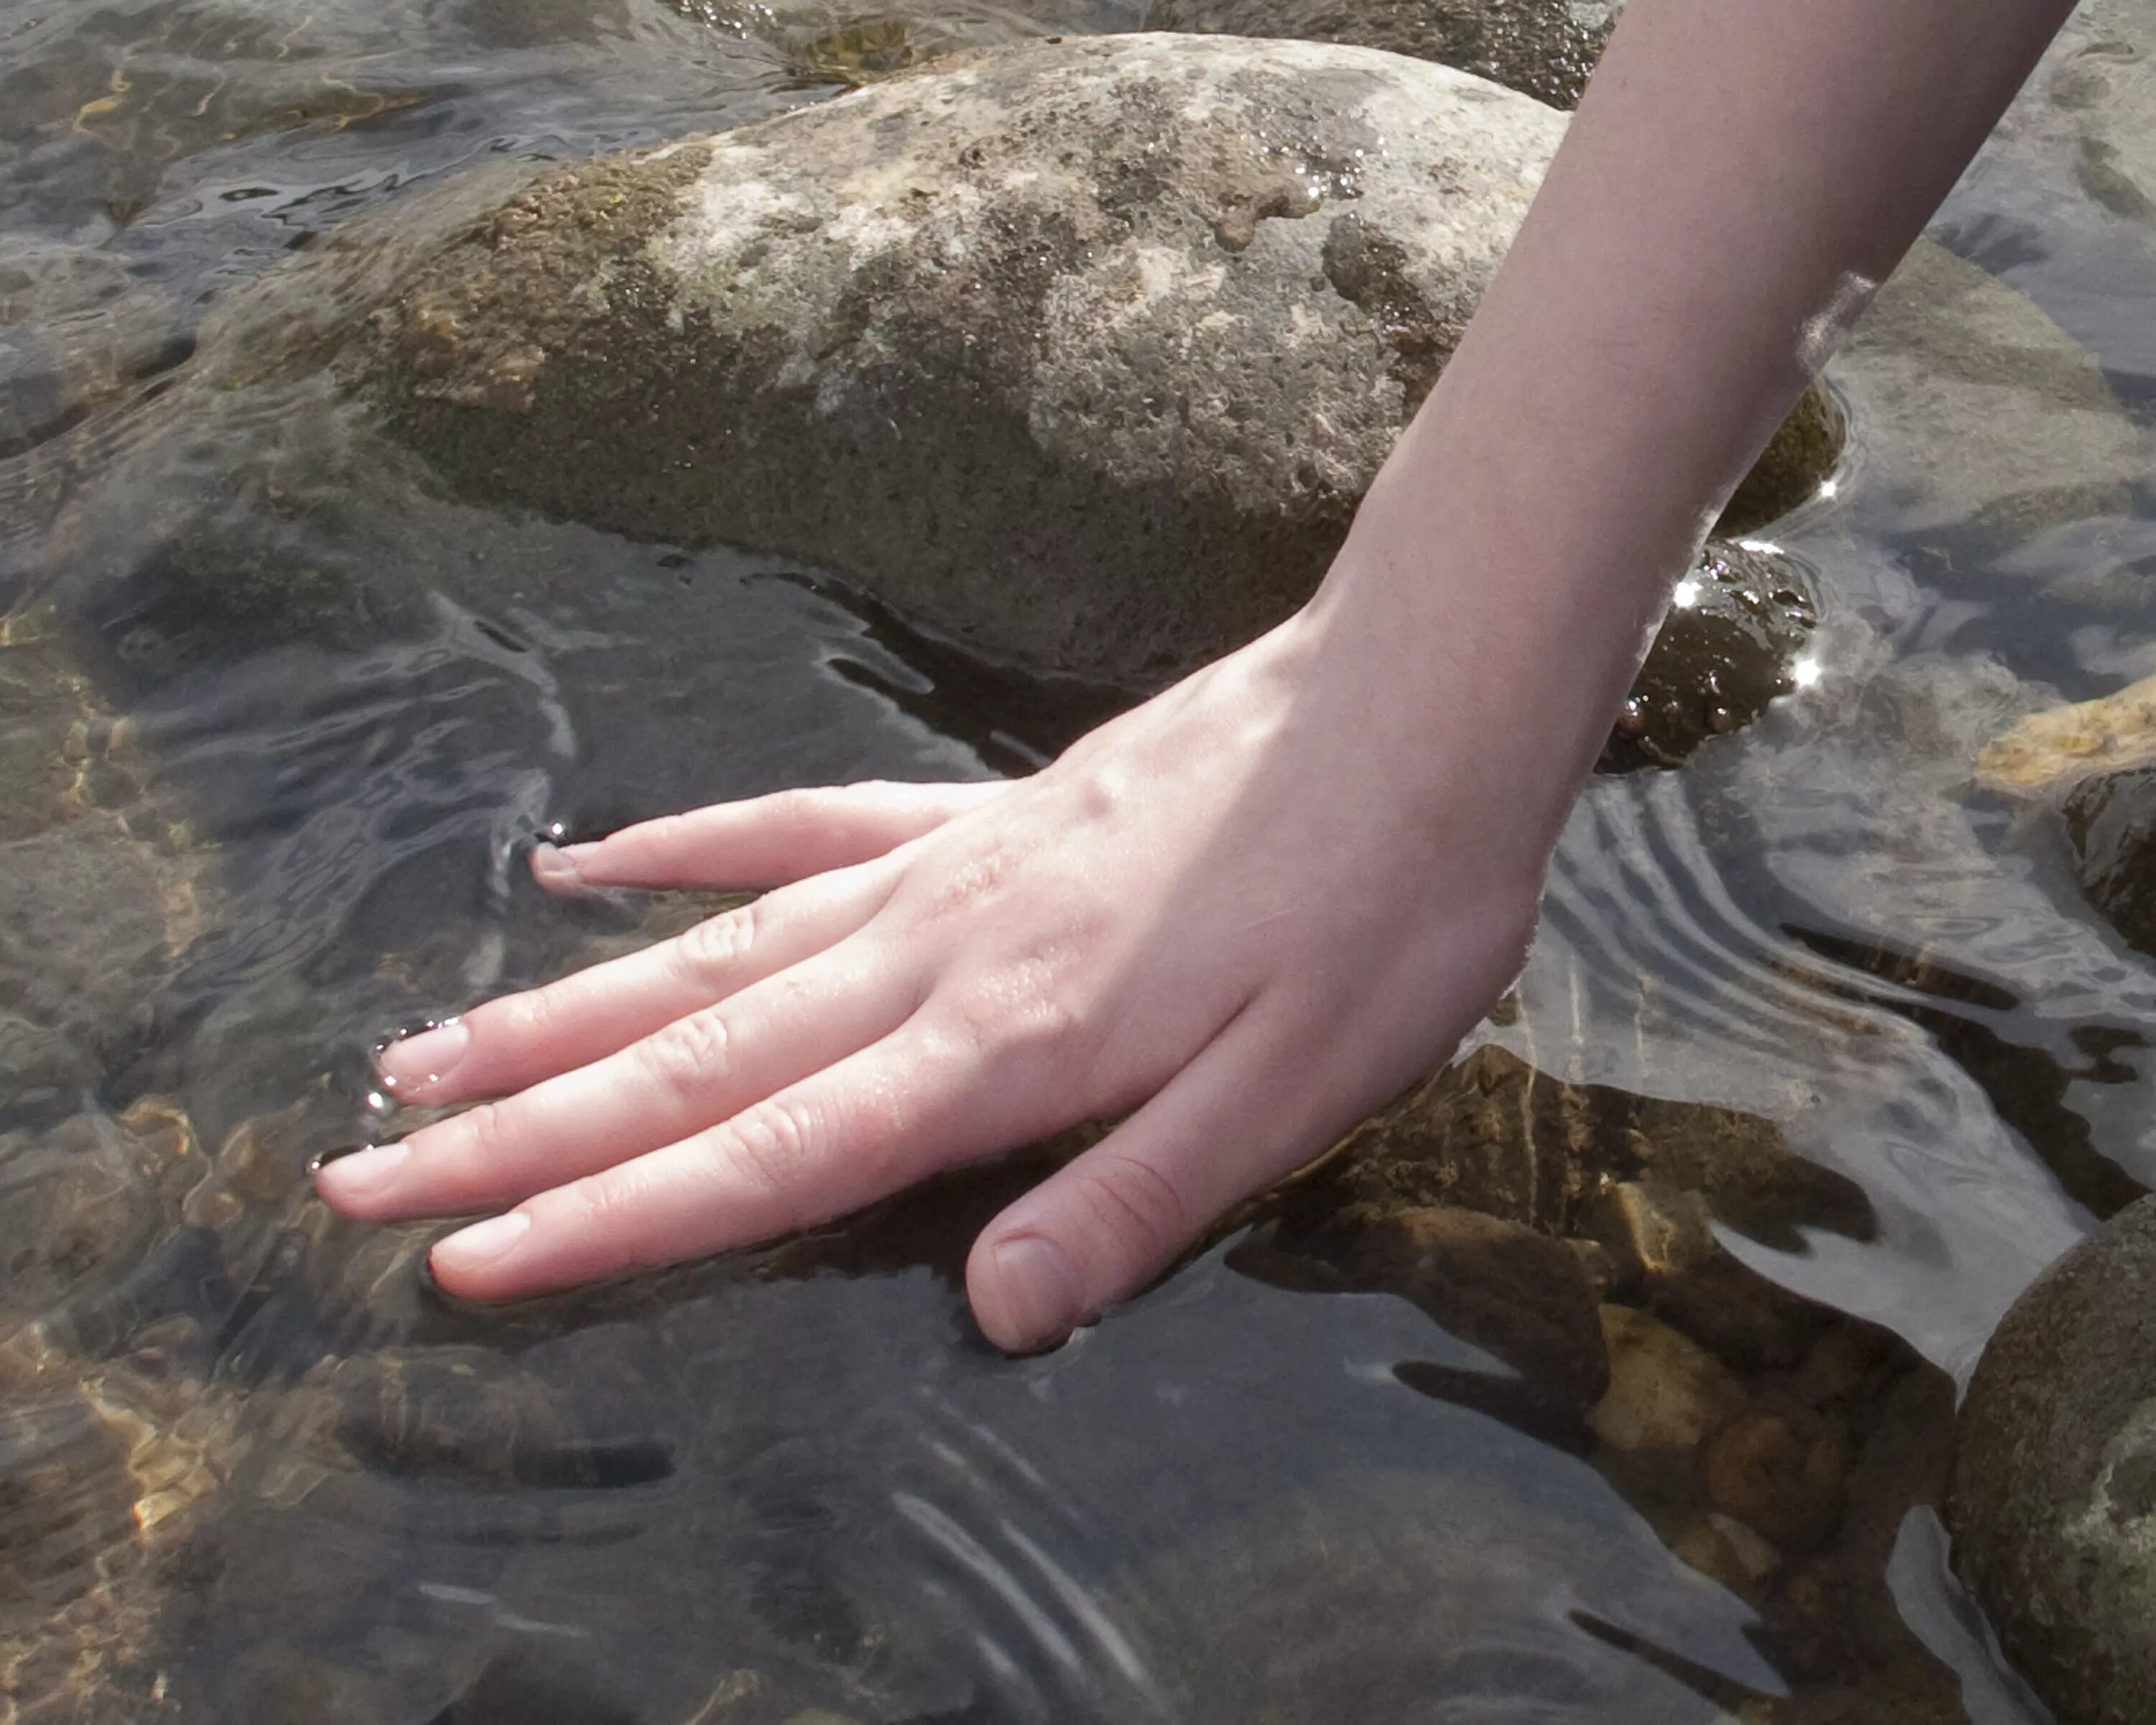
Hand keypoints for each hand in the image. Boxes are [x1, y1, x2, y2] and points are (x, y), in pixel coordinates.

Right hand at [313, 597, 1563, 1351]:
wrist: (1414, 705)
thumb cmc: (1381, 906)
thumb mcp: (1300, 1089)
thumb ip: (1135, 1199)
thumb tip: (994, 1310)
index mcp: (1003, 1044)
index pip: (764, 1151)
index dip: (609, 1219)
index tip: (464, 1261)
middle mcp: (936, 954)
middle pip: (688, 1056)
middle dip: (515, 1132)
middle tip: (360, 1172)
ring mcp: (942, 872)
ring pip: (707, 953)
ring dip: (555, 1011)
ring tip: (420, 1051)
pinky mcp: (974, 815)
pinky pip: (795, 829)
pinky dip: (684, 849)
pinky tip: (591, 861)